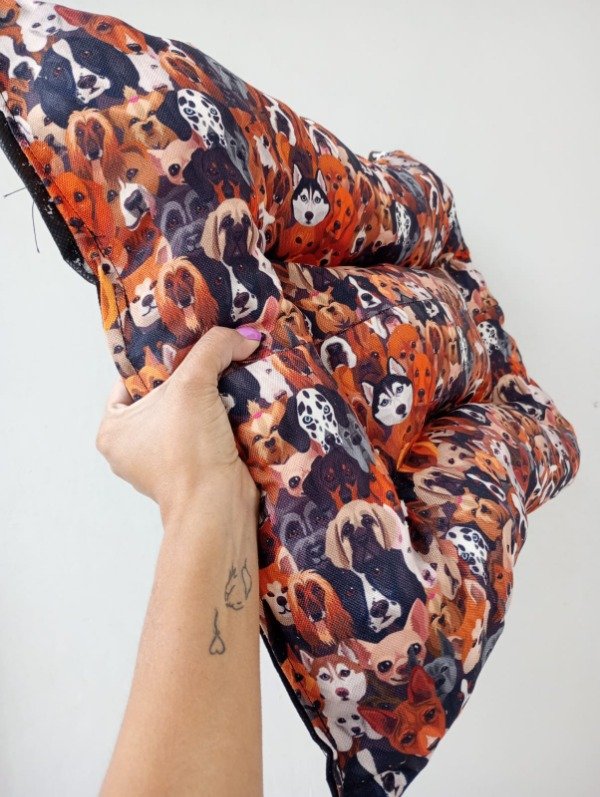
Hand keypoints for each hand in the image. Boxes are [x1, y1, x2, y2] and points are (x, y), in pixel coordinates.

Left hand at [95, 325, 261, 523]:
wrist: (218, 505)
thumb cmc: (187, 450)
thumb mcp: (193, 385)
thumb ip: (214, 348)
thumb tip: (246, 335)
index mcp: (113, 430)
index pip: (133, 379)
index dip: (160, 358)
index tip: (187, 343)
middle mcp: (133, 447)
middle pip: (165, 393)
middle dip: (191, 376)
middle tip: (214, 353)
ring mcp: (164, 461)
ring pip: (188, 412)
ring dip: (210, 395)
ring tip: (231, 371)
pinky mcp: (193, 469)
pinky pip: (206, 430)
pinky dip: (222, 416)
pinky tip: (239, 397)